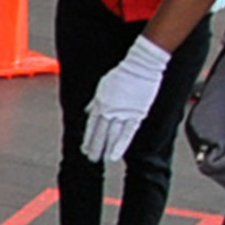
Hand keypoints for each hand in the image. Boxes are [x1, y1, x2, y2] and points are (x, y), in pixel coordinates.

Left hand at [80, 35, 173, 165]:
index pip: (92, 125)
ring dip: (105, 149)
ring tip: (101, 159)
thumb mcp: (103, 86)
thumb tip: (87, 110)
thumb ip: (95, 101)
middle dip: (94, 147)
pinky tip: (115, 155)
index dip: (88, 138)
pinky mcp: (136, 114)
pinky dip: (120, 145)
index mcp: (100, 102)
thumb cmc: (123, 73)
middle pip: (100, 133)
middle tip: (91, 158)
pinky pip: (127, 133)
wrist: (140, 65)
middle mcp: (110, 110)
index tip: (84, 148)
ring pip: (111, 135)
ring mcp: (123, 113)